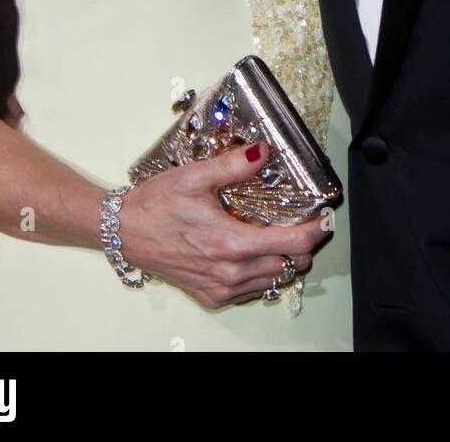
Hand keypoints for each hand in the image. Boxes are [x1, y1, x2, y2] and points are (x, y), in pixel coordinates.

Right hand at [116, 141, 330, 308]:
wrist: (123, 232)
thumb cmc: (155, 205)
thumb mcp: (195, 177)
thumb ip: (233, 165)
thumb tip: (262, 152)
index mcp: (231, 244)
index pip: (293, 245)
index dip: (317, 231)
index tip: (326, 219)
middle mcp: (230, 273)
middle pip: (290, 266)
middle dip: (305, 245)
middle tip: (307, 223)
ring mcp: (220, 289)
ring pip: (274, 282)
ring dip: (285, 261)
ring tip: (283, 236)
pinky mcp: (210, 296)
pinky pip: (251, 292)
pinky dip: (263, 275)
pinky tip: (255, 253)